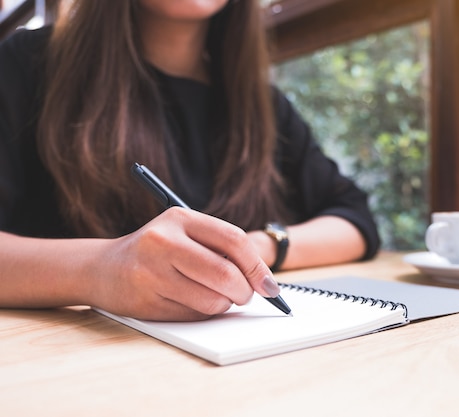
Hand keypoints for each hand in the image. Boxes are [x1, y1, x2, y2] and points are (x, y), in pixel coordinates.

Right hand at [89, 207, 277, 320]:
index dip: (258, 266)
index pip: (234, 240)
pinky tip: (189, 302)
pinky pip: (193, 316)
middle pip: (226, 274)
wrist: (103, 268)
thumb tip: (263, 280)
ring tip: (214, 296)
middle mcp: (163, 242)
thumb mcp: (183, 233)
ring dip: (223, 304)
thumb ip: (220, 247)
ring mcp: (152, 273)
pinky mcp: (145, 302)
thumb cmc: (156, 251)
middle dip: (245, 292)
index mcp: (180, 218)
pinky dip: (203, 314)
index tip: (270, 285)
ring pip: (212, 300)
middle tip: (246, 296)